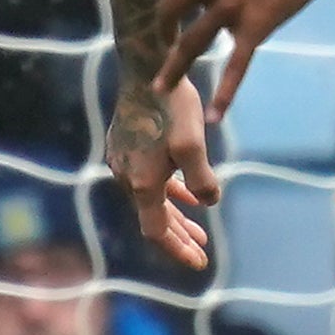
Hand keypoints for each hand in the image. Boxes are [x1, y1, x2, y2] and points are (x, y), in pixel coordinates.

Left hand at [98, 0, 334, 120]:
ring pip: (193, 44)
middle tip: (159, 40)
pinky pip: (237, 64)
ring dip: (175, 68)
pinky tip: (215, 116)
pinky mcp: (257, 25)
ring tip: (162, 87)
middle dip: (160, 28)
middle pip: (169, 11)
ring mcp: (230, 6)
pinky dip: (226, 92)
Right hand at [104, 72, 217, 270]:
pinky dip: (170, 192)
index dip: (178, 249)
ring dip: (177, 216)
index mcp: (140, 183)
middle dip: (179, 239)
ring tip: (200, 232)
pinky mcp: (129, 145)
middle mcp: (126, 176)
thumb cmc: (172, 106)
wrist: (147, 70)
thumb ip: (201, 178)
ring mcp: (125, 160)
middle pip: (154, 219)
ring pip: (153, 199)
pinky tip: (190, 194)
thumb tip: (209, 202)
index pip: (157, 231)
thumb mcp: (193, 144)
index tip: (200, 264)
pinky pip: (151, 180)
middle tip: (202, 254)